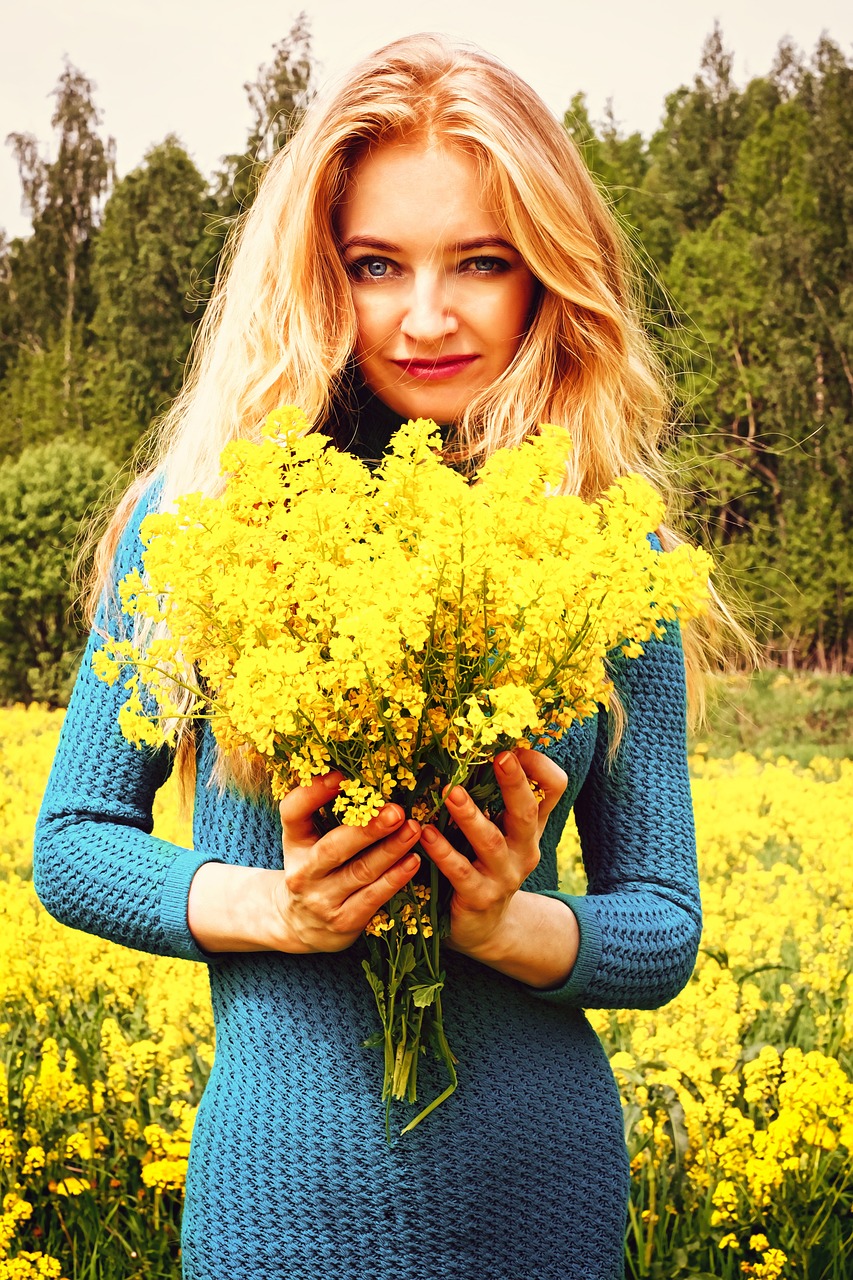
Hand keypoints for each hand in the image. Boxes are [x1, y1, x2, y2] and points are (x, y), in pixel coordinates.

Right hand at [276, 772, 421, 952]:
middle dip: (367, 829)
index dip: (313, 793)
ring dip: (390, 850)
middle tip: (396, 811)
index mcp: (293, 843)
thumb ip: (324, 811)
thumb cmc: (313, 868)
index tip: (341, 775)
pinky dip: (395, 879)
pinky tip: (413, 861)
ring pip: (360, 873)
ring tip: (414, 830)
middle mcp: (302, 873)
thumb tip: (360, 773)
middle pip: (333, 848)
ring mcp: (322, 900)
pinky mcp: (343, 922)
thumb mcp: (307, 839)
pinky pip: (373, 898)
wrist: (299, 924)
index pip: (293, 813)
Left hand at [420, 749, 567, 958]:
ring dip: (471, 816)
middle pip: (528, 811)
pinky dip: (443, 852)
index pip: (553, 788)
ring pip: (491, 842)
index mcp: (531, 825)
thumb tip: (485, 743)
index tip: (515, 746)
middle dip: (515, 784)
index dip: (539, 766)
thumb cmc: (488, 864)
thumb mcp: (503, 830)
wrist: (487, 927)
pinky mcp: (480, 897)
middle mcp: (524, 848)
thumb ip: (499, 795)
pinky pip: (461, 872)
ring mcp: (504, 875)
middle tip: (502, 756)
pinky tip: (425, 834)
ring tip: (452, 793)